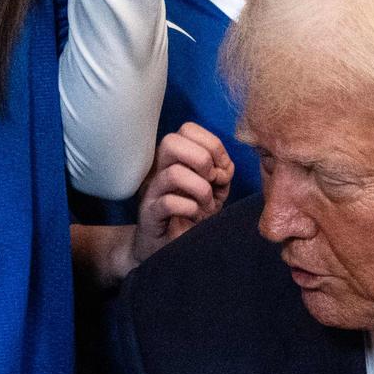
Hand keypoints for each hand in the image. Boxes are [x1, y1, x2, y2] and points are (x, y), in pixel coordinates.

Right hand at [133, 122, 233, 263]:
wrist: (167, 245)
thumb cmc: (192, 213)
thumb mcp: (214, 189)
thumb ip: (222, 172)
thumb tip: (224, 167)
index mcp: (174, 157)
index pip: (188, 128)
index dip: (212, 144)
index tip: (222, 168)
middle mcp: (159, 168)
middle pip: (171, 141)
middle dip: (202, 159)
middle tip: (211, 181)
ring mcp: (152, 190)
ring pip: (174, 173)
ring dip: (200, 189)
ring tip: (206, 204)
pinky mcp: (149, 213)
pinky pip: (169, 203)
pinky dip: (190, 208)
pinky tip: (196, 216)